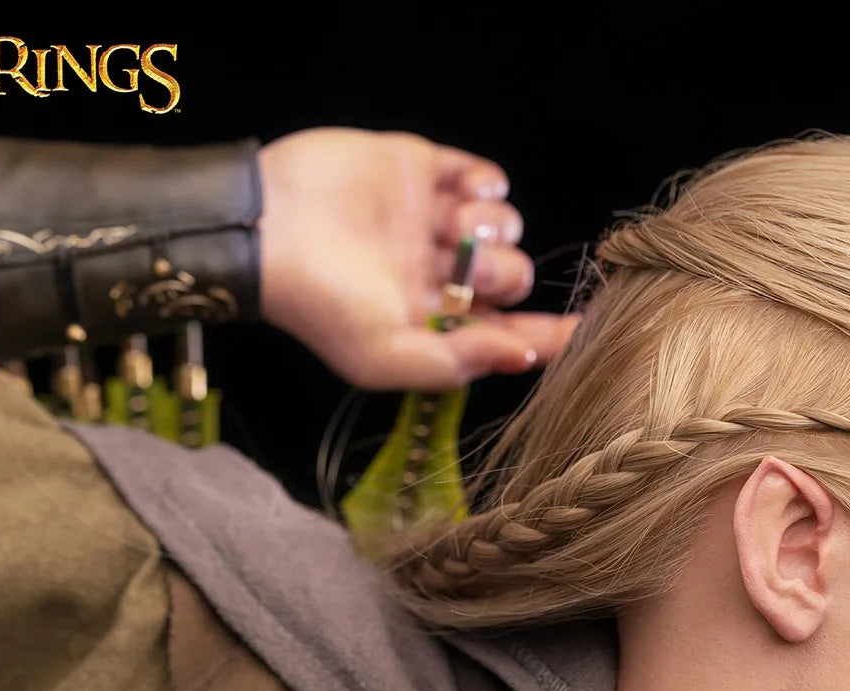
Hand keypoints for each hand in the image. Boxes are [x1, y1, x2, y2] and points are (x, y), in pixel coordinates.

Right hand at [256, 127, 580, 391]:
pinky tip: (465, 194)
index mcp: (431, 321)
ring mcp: (431, 220)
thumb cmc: (319, 305)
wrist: (266, 230)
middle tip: (471, 272)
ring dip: (493, 227)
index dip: (547, 333)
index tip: (584, 329)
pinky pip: (485, 177)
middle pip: (509, 275)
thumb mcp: (384, 356)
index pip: (505, 332)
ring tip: (449, 226)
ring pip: (505, 226)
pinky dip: (489, 186)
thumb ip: (456, 362)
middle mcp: (438, 272)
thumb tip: (522, 358)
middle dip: (503, 274)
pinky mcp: (421, 170)